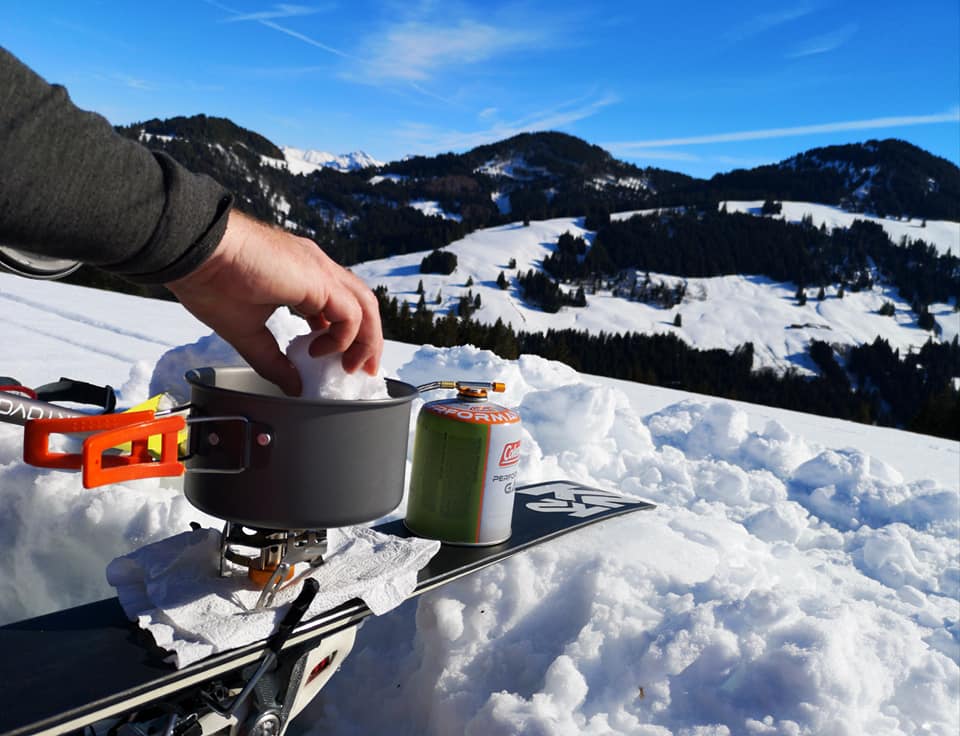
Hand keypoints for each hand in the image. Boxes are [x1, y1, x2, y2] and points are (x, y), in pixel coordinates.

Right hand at [166, 210, 382, 395]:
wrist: (194, 252)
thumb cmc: (209, 281)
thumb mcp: (246, 333)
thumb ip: (273, 361)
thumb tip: (293, 386)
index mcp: (302, 275)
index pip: (340, 304)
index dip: (344, 333)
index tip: (337, 358)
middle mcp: (317, 268)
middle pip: (361, 303)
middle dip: (367, 339)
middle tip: (359, 368)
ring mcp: (320, 270)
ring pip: (364, 306)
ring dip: (365, 340)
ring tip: (350, 366)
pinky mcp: (317, 279)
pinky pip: (350, 312)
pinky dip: (345, 336)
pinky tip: (321, 351)